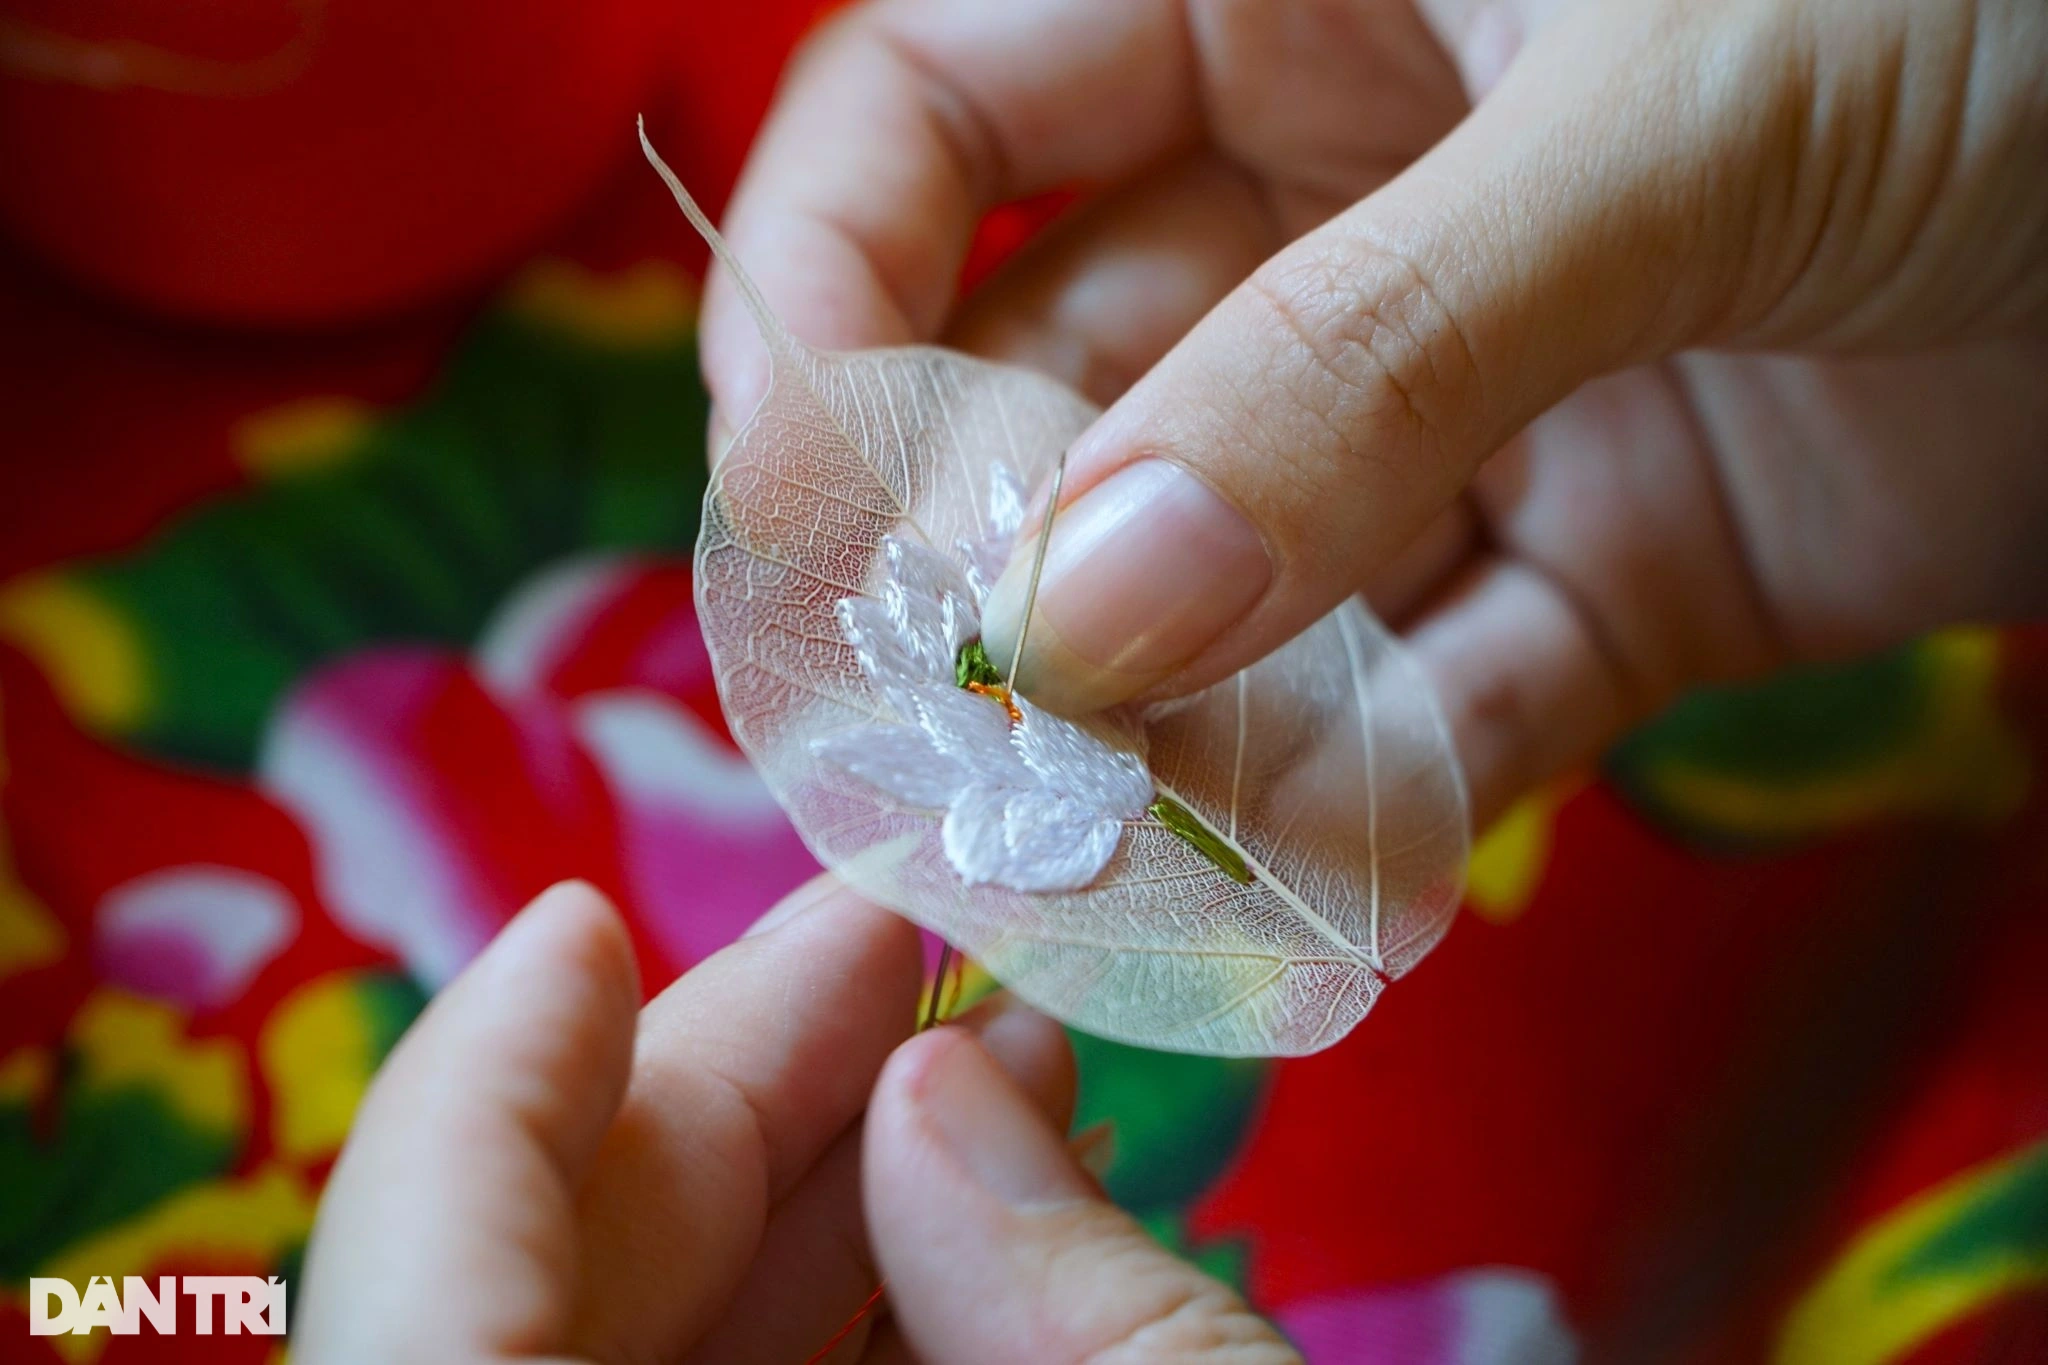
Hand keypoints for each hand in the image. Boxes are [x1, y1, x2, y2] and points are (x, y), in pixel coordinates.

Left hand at [294, 879, 1293, 1362]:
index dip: (486, 1112)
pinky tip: (988, 1208)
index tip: (585, 926)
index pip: (422, 1331)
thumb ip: (1081, 1326)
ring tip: (996, 1046)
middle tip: (901, 938)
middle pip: (556, 1309)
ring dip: (828, 1203)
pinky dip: (861, 1316)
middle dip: (735, 1106)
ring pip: (665, 1364)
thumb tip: (965, 1090)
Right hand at [700, 0, 2047, 826]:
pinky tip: (1334, 908)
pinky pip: (1438, 701)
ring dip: (1176, 738)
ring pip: (1233, 587)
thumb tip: (1084, 618)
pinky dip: (1382, 812)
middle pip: (1059, 394)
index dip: (820, 300)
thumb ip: (1357, 365)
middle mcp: (1335, 192)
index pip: (931, 119)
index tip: (799, 517)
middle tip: (970, 761)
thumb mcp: (1667, 119)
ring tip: (1122, 874)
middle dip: (1001, 581)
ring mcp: (1454, 397)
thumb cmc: (2009, 7)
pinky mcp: (1599, 563)